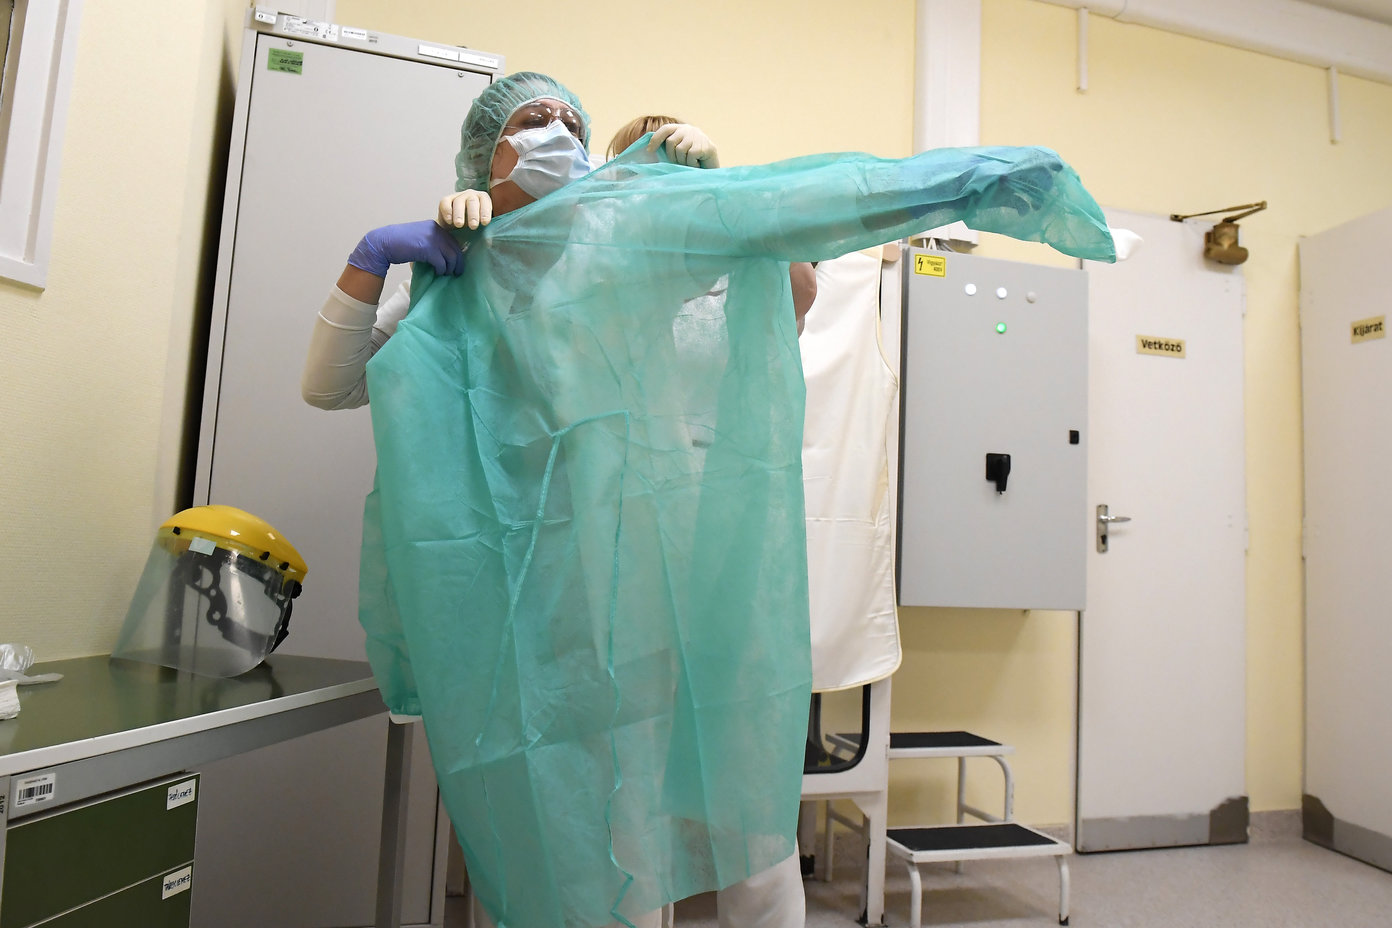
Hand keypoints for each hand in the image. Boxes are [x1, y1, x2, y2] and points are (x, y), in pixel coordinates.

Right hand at [347, 220, 462, 276]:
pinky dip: (441, 270)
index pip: (453, 240)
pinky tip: (437, 273)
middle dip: (458, 262)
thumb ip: (432, 242)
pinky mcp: (428, 249)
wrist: (383, 243)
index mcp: (434, 226)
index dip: (457, 253)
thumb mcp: (419, 237)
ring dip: (450, 268)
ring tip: (445, 274)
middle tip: (457, 272)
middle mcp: (436, 230)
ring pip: (451, 257)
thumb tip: (445, 256)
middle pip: (455, 248)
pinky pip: (442, 263)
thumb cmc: (400, 243)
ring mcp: (432, 239)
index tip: (456, 264)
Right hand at [438, 189, 492, 229]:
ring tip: (459, 225)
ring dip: (459, 214)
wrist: (454, 227)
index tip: (484, 223)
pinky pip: (445, 203)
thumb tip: (489, 242)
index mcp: (483, 200)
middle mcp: (471, 195)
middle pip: (472, 201)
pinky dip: (447, 212)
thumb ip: (485, 233)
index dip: (485, 212)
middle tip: (473, 226)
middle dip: (473, 214)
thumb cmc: (472, 226)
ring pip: (459, 202)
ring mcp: (458, 196)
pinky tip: (449, 221)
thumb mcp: (480, 228)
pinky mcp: (446, 200)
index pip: (485, 203)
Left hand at [648, 123, 719, 167]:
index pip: (665, 129)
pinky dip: (692, 163)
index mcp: (681, 129)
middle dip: (672, 156)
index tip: (649, 151)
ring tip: (690, 164)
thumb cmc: (692, 163)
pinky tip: (697, 164)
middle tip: (680, 164)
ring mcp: (698, 136)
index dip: (656, 139)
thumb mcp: (678, 152)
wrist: (712, 169)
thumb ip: (668, 148)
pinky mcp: (705, 145)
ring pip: (680, 150)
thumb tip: (649, 151)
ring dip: (683, 161)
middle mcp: (689, 130)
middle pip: (671, 142)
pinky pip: (690, 155)